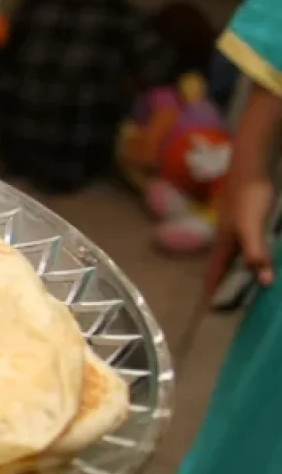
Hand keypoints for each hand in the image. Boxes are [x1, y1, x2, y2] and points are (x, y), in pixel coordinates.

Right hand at [204, 176, 274, 298]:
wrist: (252, 167)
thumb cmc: (248, 197)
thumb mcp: (252, 228)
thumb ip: (257, 254)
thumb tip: (263, 283)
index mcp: (224, 242)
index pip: (214, 271)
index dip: (212, 288)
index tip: (211, 306)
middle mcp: (227, 238)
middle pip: (223, 265)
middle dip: (224, 282)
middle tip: (230, 300)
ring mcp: (237, 228)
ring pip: (236, 255)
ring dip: (238, 269)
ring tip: (246, 283)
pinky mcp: (249, 219)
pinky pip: (248, 245)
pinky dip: (252, 256)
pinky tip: (260, 256)